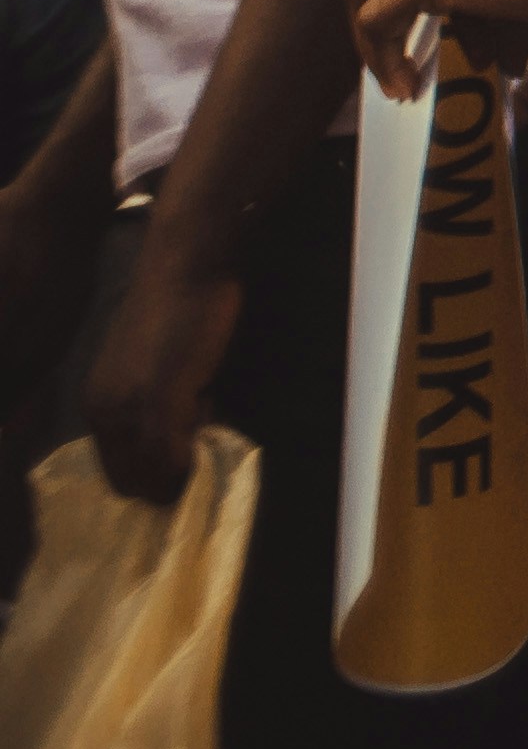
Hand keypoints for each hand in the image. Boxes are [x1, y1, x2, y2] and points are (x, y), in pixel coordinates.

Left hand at [79, 247, 236, 506]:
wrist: (185, 267)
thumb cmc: (174, 310)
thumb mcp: (154, 368)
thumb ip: (157, 406)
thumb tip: (178, 444)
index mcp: (97, 407)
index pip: (118, 473)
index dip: (152, 476)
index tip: (183, 459)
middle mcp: (103, 413)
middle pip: (131, 480)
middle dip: (166, 477)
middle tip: (198, 443)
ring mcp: (130, 408)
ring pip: (152, 472)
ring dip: (182, 464)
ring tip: (205, 412)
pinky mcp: (161, 399)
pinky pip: (172, 454)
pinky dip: (191, 454)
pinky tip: (210, 407)